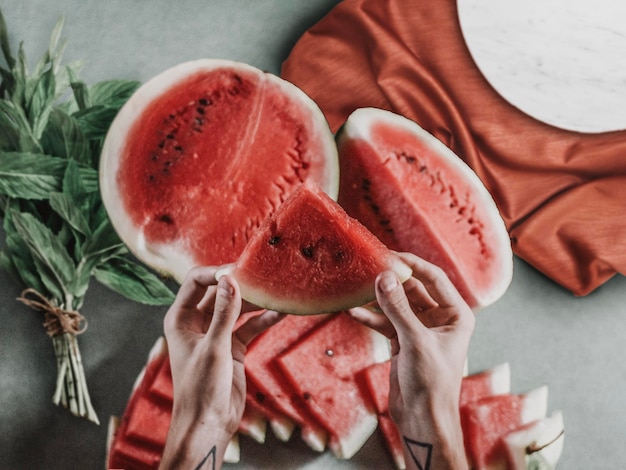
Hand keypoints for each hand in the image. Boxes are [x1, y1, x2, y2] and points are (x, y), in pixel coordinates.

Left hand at [160, 266, 284, 468]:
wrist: (209, 424)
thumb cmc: (201, 389)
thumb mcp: (214, 348)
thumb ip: (224, 313)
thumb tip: (230, 279)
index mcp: (181, 318)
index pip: (196, 281)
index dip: (216, 273)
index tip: (239, 271)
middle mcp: (197, 322)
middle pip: (220, 292)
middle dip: (241, 285)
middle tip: (263, 277)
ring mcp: (216, 334)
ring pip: (238, 308)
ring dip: (257, 302)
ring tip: (277, 293)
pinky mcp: (232, 346)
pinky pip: (250, 326)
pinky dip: (264, 320)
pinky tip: (281, 313)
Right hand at [349, 252, 473, 469]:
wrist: (422, 419)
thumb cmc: (432, 383)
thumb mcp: (415, 341)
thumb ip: (398, 308)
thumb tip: (384, 276)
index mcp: (455, 314)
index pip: (433, 278)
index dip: (412, 264)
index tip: (389, 254)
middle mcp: (439, 319)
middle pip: (413, 288)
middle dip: (391, 279)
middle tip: (369, 267)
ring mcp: (419, 329)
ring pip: (396, 304)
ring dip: (378, 297)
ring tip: (357, 286)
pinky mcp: (403, 341)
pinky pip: (385, 321)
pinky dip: (370, 316)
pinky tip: (352, 310)